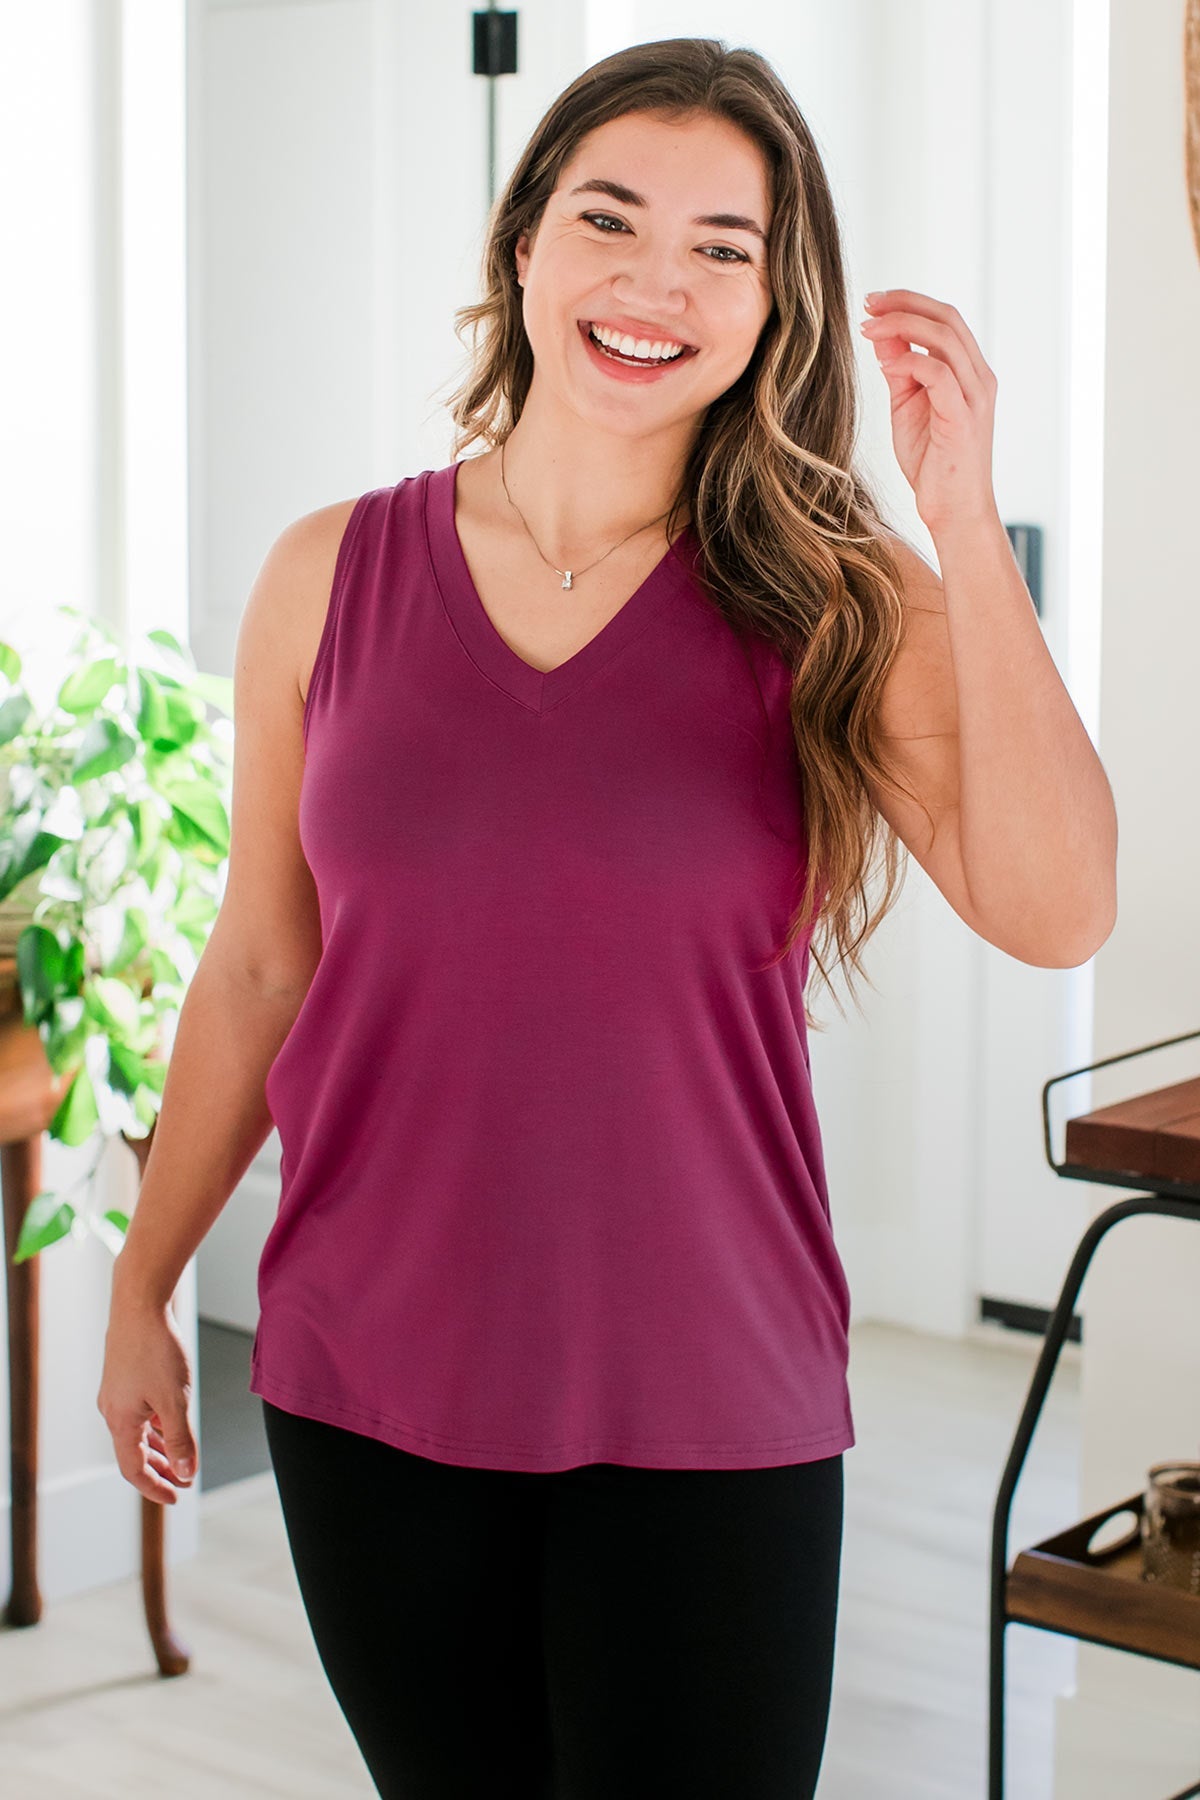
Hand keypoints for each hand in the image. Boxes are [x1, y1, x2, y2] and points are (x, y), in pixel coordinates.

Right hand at [97, 1295, 198, 1505]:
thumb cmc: (156, 1349)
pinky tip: (171, 1422)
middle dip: (159, 1470)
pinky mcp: (125, 1374)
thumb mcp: (174, 1400)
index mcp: (120, 1422)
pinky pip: (139, 1411)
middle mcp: (112, 1409)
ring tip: (180, 1458)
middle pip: (134, 1452)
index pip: (133, 1470)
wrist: (140, 1302)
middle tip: (182, 1481)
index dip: (155, 1487)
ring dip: (158, 1447)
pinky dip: (155, 1424)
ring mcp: (117, 1391)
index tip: (176, 1497)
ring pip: (137, 1431)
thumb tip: (186, 1472)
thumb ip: (181, 1440)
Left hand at [860, 289, 1000, 536]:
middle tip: (868, 304)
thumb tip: (882, 335)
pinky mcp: (963, 418)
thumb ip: (900, 371)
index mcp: (969, 371)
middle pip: (948, 318)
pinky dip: (910, 360)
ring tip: (868, 328)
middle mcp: (978, 377)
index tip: (873, 302)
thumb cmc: (933, 463)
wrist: (953, 510)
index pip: (945, 318)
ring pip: (945, 338)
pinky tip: (885, 361)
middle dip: (905, 303)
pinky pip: (939, 374)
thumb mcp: (907, 406)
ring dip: (902, 326)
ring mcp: (974, 396)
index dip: (909, 302)